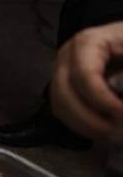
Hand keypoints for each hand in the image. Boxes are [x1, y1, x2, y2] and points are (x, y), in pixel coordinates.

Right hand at [50, 21, 122, 141]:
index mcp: (87, 43)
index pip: (84, 75)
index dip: (103, 100)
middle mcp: (67, 57)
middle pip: (65, 93)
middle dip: (92, 119)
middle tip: (119, 132)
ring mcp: (62, 72)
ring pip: (60, 105)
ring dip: (86, 126)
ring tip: (114, 134)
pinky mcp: (66, 87)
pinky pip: (63, 111)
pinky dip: (82, 126)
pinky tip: (104, 131)